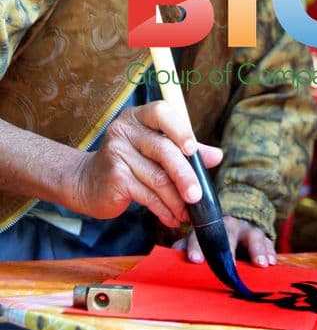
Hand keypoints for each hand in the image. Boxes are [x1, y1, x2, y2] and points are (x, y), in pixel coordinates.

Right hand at [72, 101, 222, 226]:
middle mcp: (125, 130)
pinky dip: (163, 209)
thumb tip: (217, 155)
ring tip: (187, 213)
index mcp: (139, 117)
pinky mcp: (114, 177)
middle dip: (185, 176)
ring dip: (177, 200)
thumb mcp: (155, 150)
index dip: (179, 129)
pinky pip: (147, 195)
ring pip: (157, 178)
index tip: (192, 150)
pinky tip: (172, 218)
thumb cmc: (128, 162)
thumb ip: (185, 150)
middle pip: (163, 150)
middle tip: (198, 197)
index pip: (161, 112)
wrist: (86, 182)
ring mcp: (117, 153)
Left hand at [173, 215, 276, 266]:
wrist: (234, 224)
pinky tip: (271, 263)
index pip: (200, 235)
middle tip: (230, 265)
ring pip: (252, 235)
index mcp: (207, 227)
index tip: (196, 260)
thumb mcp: (197, 242)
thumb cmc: (211, 240)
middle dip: (229, 248)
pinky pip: (267, 241)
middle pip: (228, 232)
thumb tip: (171, 258)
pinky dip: (269, 251)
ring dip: (256, 249)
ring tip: (260, 264)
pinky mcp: (262, 236)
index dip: (197, 247)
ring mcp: (246, 229)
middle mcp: (227, 225)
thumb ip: (185, 248)